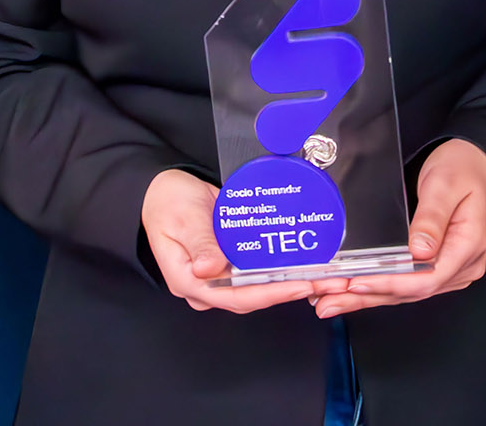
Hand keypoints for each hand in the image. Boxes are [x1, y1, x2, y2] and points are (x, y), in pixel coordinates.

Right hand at [141, 169, 320, 313]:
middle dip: (288, 291)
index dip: (270, 294)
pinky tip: (302, 263)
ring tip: (322, 277)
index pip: (235, 296)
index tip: (299, 286)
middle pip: (252, 296)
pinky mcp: (227, 265)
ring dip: (289, 282)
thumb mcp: (182, 217)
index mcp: (188, 280)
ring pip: (257, 286)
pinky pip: (255, 271)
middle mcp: (205, 286)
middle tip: (323, 284)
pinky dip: (278, 269)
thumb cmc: (167, 202)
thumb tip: (211, 269)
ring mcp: (217, 277)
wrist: (162, 189)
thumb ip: (199, 242)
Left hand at [312, 138, 485, 318]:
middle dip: (367, 297)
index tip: (358, 283)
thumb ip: (432, 217)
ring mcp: (450, 269)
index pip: (425, 278)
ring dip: (367, 297)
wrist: (477, 163)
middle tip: (328, 302)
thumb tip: (419, 250)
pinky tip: (353, 292)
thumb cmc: (464, 169)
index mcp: (467, 247)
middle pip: (411, 291)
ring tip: (330, 302)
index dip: (389, 284)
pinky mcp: (437, 266)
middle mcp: (461, 266)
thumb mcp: (445, 185)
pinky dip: (378, 288)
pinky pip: (406, 282)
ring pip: (404, 291)